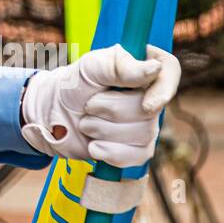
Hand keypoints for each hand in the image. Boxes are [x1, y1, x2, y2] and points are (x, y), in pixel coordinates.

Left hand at [19, 44, 180, 167]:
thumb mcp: (90, 67)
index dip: (164, 88)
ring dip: (104, 130)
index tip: (146, 103)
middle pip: (151, 110)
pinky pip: (137, 156)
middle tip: (88, 105)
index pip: (170, 70)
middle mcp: (151, 95)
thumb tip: (154, 69)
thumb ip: (118, 66)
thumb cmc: (74, 85)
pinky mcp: (137, 149)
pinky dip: (109, 152)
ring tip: (86, 123)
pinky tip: (93, 145)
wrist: (54, 116)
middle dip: (111, 111)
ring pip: (143, 135)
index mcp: (143, 68)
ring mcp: (147, 123)